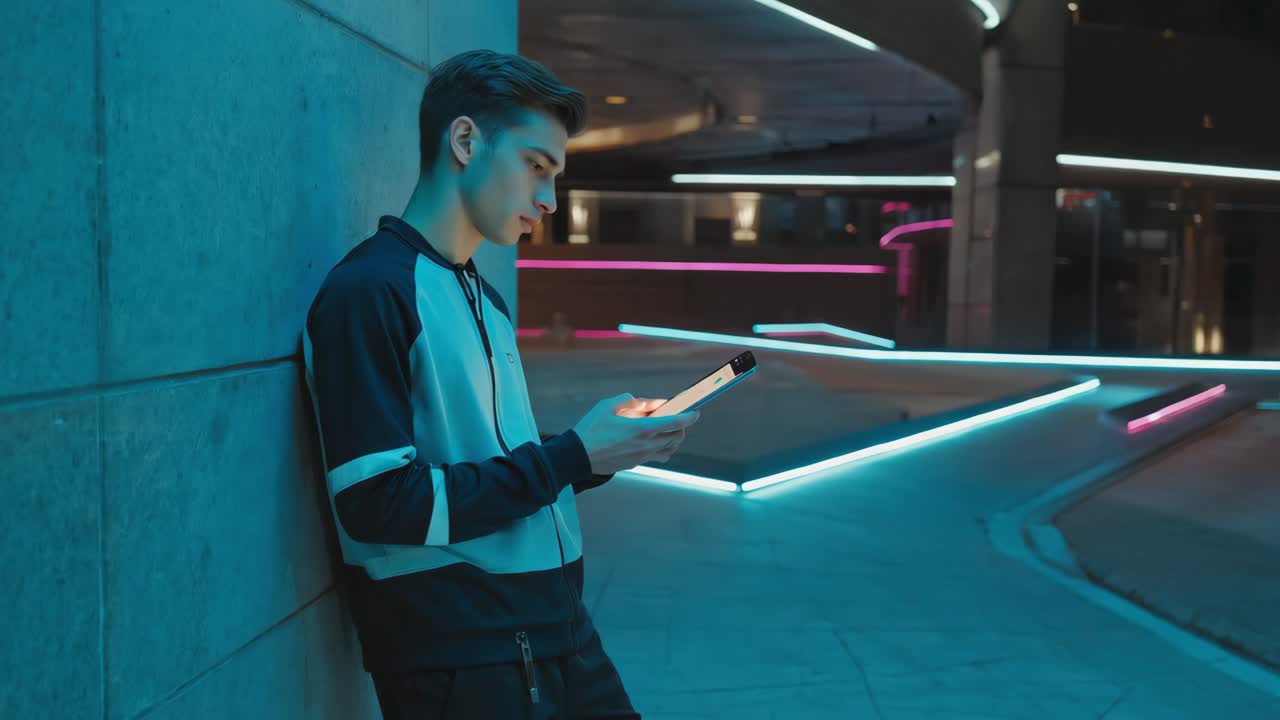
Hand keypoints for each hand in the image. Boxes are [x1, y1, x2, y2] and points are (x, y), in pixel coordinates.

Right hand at [572, 393, 699, 474]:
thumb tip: (652, 403)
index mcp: (641, 428)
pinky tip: (656, 441)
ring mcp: (643, 456)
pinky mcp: (637, 463)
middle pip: (677, 437)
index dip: (689, 417)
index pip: (675, 423)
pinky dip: (664, 448)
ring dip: (674, 438)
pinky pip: (659, 456)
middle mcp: (646, 444)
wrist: (578, 456)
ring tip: (667, 429)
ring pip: (670, 449)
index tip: (695, 412)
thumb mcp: (609, 406)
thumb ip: (634, 402)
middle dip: (682, 426)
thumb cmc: (592, 429)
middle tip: (676, 418)